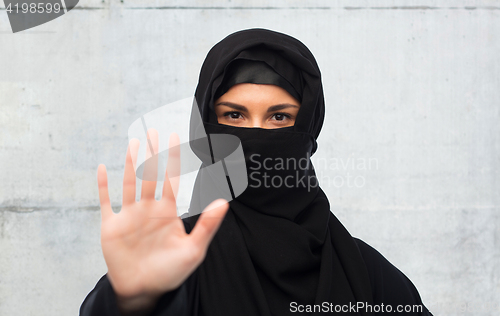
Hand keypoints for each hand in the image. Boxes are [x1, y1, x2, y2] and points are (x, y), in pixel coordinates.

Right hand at [97, 128, 227, 312]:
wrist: (144, 290)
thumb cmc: (171, 271)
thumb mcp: (193, 250)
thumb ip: (207, 226)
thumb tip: (223, 202)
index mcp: (168, 212)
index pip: (171, 179)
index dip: (172, 158)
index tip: (174, 138)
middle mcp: (149, 209)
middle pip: (150, 175)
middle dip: (152, 153)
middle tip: (152, 131)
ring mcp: (129, 216)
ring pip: (129, 183)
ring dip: (130, 163)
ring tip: (133, 142)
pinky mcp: (111, 226)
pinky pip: (105, 202)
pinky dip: (103, 186)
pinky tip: (102, 168)